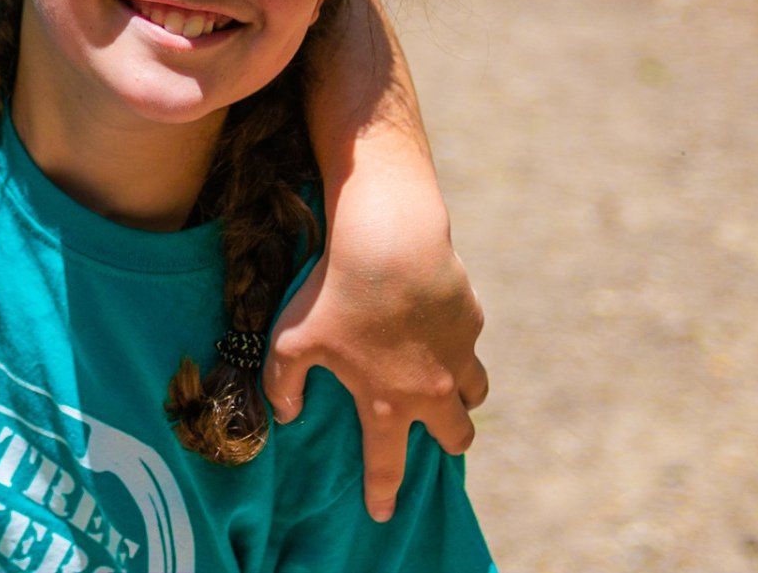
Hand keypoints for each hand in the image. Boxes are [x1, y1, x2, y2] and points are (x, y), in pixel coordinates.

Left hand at [263, 231, 487, 522]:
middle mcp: (432, 389)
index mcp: (387, 402)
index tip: (383, 513)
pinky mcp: (472, 321)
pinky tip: (433, 322)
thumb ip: (282, 384)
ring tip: (443, 382)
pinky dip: (455, 340)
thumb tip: (286, 415)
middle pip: (458, 437)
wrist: (388, 243)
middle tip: (434, 434)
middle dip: (448, 443)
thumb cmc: (333, 295)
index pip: (387, 463)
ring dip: (462, 396)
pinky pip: (469, 341)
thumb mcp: (290, 341)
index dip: (384, 492)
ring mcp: (459, 355)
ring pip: (475, 392)